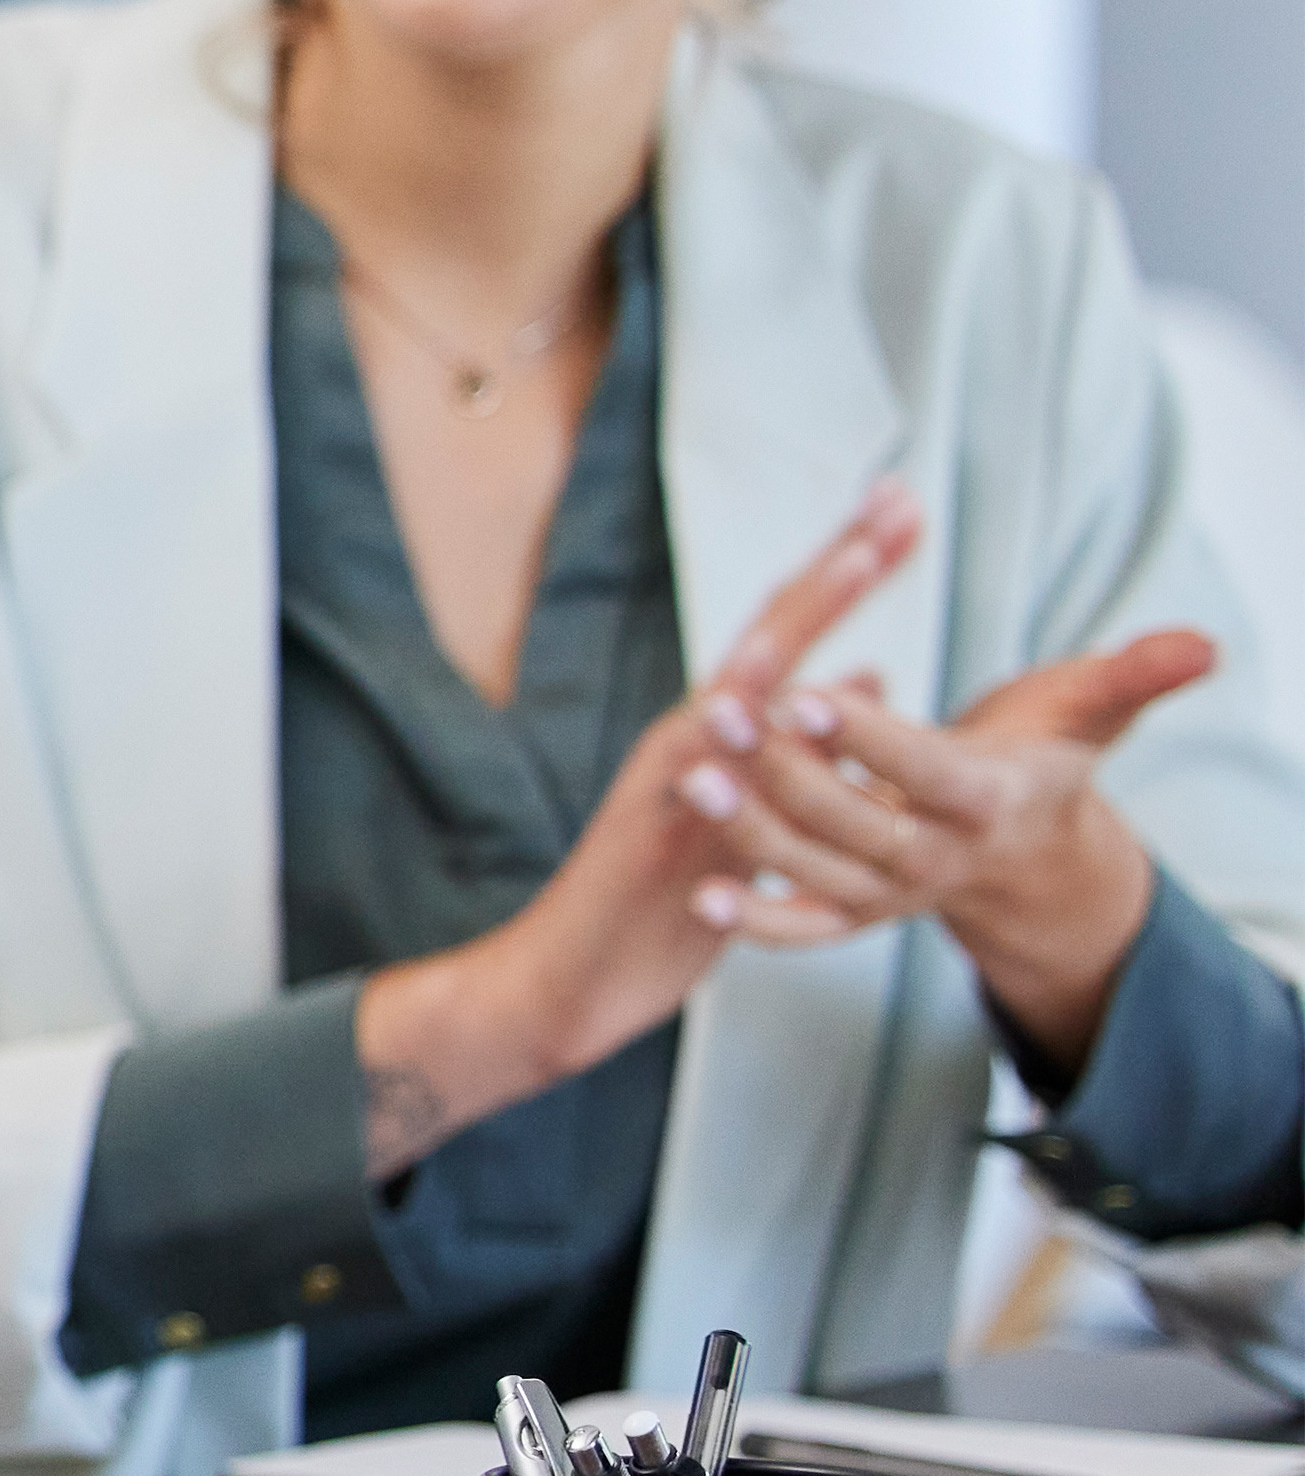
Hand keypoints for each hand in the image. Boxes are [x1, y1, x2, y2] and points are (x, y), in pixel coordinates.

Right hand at [361, 495, 923, 1168]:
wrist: (571, 978)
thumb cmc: (661, 906)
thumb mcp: (753, 820)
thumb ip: (805, 750)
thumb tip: (866, 674)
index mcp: (723, 737)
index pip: (794, 634)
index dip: (849, 572)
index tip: (903, 509)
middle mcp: (696, 737)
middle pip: (774, 629)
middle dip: (840, 563)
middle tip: (897, 497)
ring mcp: (674, 775)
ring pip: (745, 676)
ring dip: (802, 614)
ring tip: (859, 557)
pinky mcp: (657, 821)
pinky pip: (706, 762)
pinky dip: (739, 714)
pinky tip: (776, 678)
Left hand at [717, 633, 1215, 1066]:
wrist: (1024, 850)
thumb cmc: (1043, 758)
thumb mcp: (1088, 711)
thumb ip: (1136, 675)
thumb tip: (1205, 643)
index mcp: (988, 799)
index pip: (924, 768)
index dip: (869, 735)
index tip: (808, 691)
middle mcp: (939, 854)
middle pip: (857, 821)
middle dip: (787, 772)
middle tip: (719, 714)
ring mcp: (893, 892)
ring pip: (818, 873)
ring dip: (752, 834)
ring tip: (692, 780)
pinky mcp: (856, 914)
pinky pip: (805, 932)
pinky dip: (757, 922)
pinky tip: (702, 894)